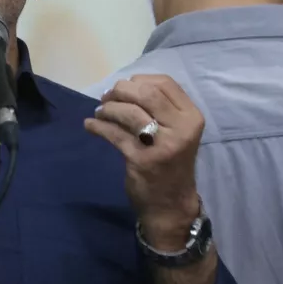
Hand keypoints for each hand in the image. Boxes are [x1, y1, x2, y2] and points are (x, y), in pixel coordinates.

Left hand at [85, 75, 203, 249]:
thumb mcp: (177, 131)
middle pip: (146, 93)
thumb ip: (161, 106)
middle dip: (121, 91)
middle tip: (107, 98)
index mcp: (192, 117)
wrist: (170, 203)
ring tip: (100, 112)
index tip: (125, 87)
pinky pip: (114, 134)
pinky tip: (90, 125)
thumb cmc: (171, 161)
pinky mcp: (141, 159)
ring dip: (108, 108)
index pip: (165, 83)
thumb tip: (125, 85)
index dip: (140, 80)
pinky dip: (98, 126)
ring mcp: (162, 145)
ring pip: (129, 112)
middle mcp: (181, 129)